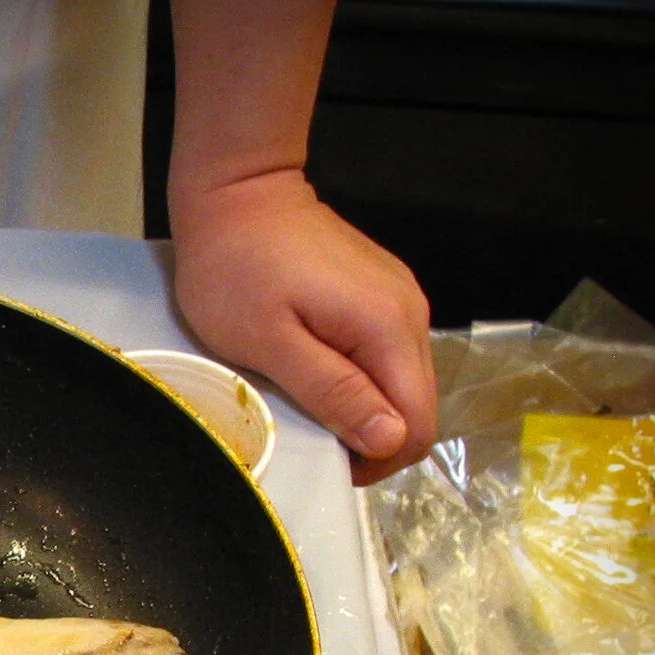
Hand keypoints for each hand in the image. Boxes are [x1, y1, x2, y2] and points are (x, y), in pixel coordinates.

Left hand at [169, 168, 434, 484]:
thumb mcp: (271, 343)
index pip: (418, 424)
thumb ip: (333, 391)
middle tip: (314, 436)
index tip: (330, 462)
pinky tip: (318, 371)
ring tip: (310, 403)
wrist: (237, 192)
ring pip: (402, 381)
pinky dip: (360, 377)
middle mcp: (408, 313)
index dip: (380, 460)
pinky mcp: (380, 290)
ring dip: (365, 407)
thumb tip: (389, 440)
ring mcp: (398, 298)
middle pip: (418, 405)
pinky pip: (385, 353)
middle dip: (374, 437)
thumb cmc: (236, 267)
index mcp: (388, 329)